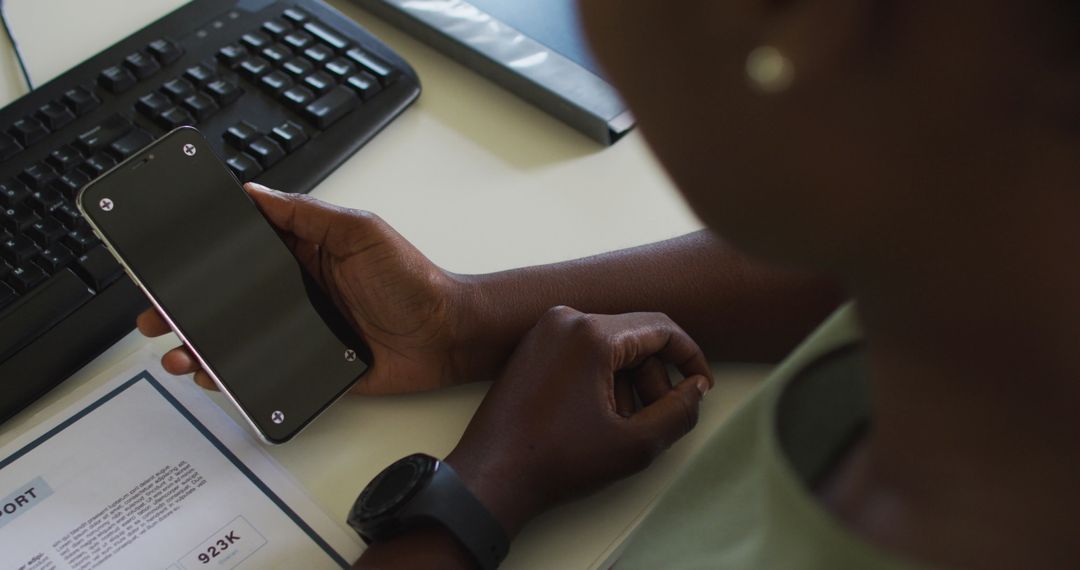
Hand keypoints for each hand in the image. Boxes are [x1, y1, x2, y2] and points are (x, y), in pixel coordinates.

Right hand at [137, 183, 478, 394]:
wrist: (446, 336)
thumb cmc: (413, 278)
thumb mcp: (360, 231)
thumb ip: (307, 213)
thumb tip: (255, 192)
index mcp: (304, 252)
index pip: (242, 250)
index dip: (203, 256)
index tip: (167, 259)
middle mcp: (296, 290)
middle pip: (227, 297)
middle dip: (185, 305)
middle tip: (154, 312)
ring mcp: (298, 330)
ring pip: (235, 337)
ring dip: (200, 344)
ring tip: (176, 349)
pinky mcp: (308, 366)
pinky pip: (262, 371)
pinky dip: (233, 376)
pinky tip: (212, 376)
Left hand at [444, 307, 711, 535]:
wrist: (491, 477)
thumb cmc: (558, 460)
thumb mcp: (635, 443)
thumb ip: (679, 412)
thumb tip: (696, 387)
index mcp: (591, 333)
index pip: (660, 328)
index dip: (690, 357)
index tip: (703, 386)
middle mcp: (565, 319)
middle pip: (634, 339)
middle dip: (654, 378)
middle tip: (657, 419)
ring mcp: (543, 332)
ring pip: (608, 347)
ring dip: (626, 382)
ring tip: (621, 425)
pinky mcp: (531, 349)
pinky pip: (581, 352)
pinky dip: (600, 380)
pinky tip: (596, 417)